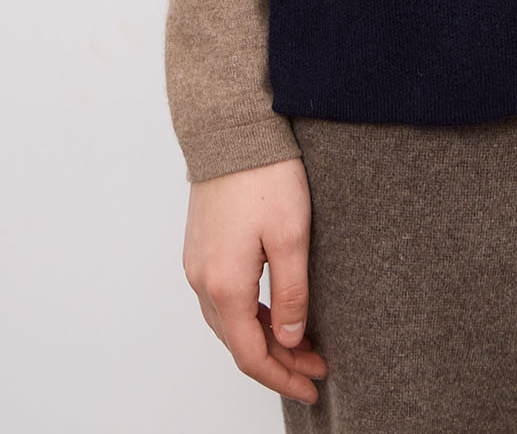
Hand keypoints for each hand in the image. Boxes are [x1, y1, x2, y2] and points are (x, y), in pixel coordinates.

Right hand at [182, 154, 328, 407]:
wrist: (230, 130)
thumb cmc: (264, 176)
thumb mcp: (292, 236)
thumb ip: (292, 293)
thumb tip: (291, 338)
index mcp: (225, 286)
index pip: (251, 355)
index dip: (282, 377)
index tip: (313, 385)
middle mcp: (202, 282)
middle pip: (239, 343)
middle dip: (279, 360)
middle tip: (318, 365)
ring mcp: (197, 265)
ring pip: (229, 323)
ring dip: (265, 339)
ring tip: (304, 342)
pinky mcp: (200, 248)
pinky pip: (222, 299)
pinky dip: (249, 316)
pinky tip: (274, 312)